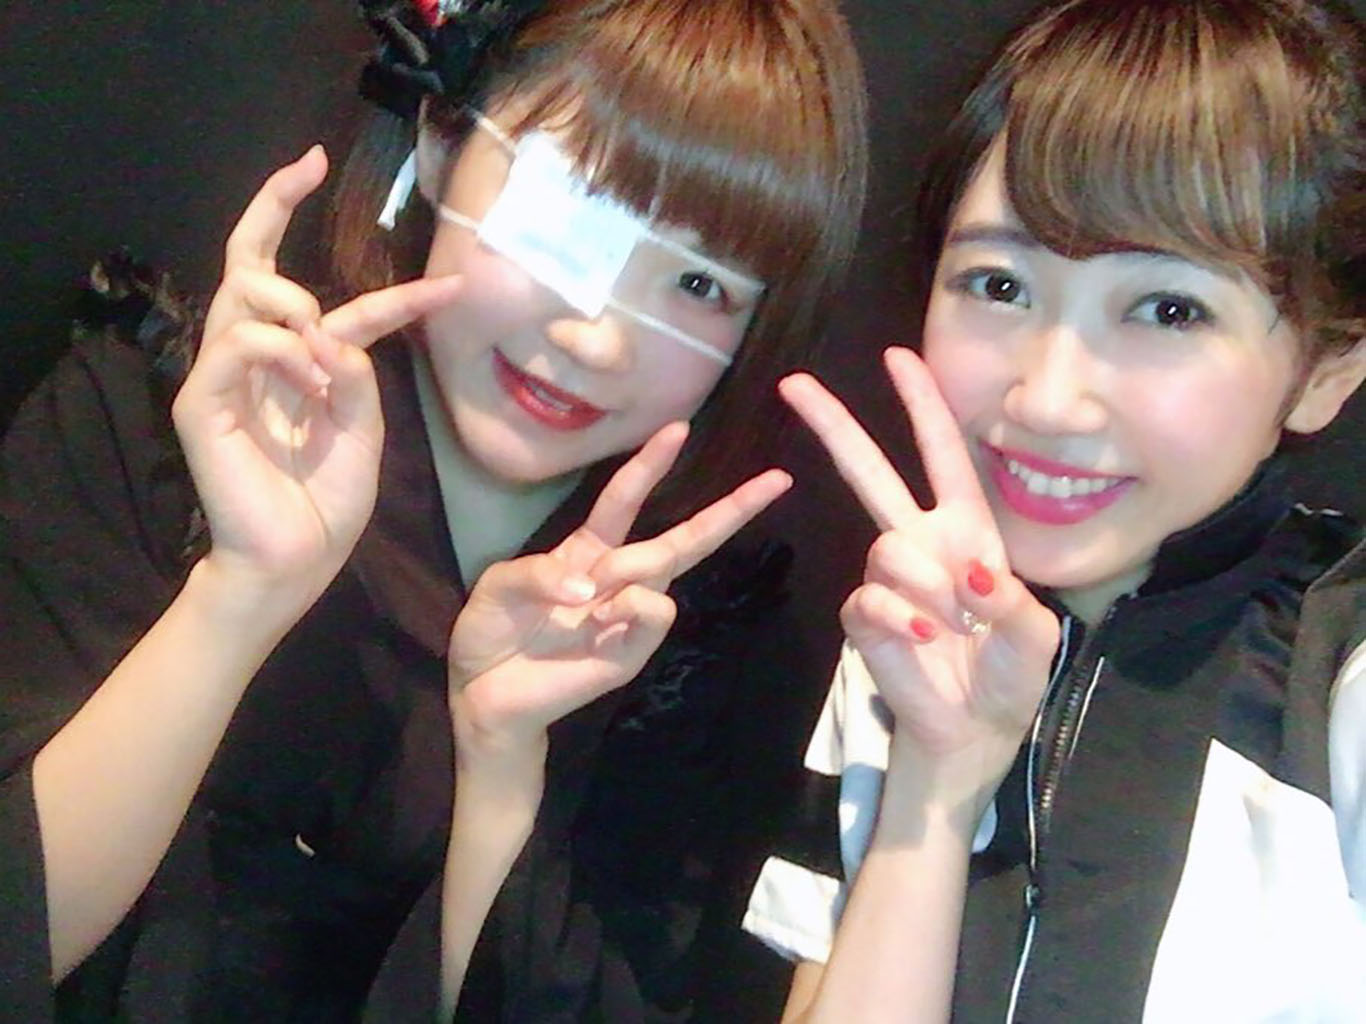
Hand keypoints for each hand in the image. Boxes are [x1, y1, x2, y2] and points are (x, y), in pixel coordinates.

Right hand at [172, 145, 462, 613]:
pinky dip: (283, 351)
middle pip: (250, 260)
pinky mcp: (203, 401)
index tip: (448, 276)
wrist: (295, 560)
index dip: (393, 288)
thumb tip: (336, 334)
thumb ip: (357, 377)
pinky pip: (240, 342)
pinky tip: (311, 381)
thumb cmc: (327, 502)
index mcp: (304, 366)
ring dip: (296, 304)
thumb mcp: (365, 432)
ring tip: (324, 352)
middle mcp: (262, 359)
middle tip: (308, 169)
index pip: (338, 306)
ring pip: (245, 288)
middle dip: (274, 202)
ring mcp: (227, 376)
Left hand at [448, 422, 791, 764]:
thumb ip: (539, 572)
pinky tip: (598, 619)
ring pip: (666, 566)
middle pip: (685, 536)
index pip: (626, 498)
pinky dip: (631, 603)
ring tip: (593, 594)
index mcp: (588, 551)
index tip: (678, 427)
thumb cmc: (490, 634)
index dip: (650, 464)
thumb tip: (592, 585)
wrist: (484, 695)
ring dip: (633, 565)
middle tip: (776, 480)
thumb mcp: (499, 586)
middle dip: (733, 507)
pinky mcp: (634, 651)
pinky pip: (657, 610)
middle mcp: (618, 578)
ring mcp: (631, 615)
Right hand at [780, 348, 1058, 771]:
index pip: (942, 455)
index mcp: (966, 531)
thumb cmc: (1010, 678)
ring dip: (927, 589)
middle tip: (793, 384)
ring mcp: (888, 579)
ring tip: (954, 629)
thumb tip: (972, 577)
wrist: (972, 732)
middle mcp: (921, 542)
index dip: (922, 405)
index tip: (898, 356)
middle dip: (834, 426)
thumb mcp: (1036, 639)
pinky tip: (928, 642)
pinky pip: (871, 600)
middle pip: (869, 472)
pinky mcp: (864, 618)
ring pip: (887, 549)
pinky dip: (903, 622)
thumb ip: (1015, 606)